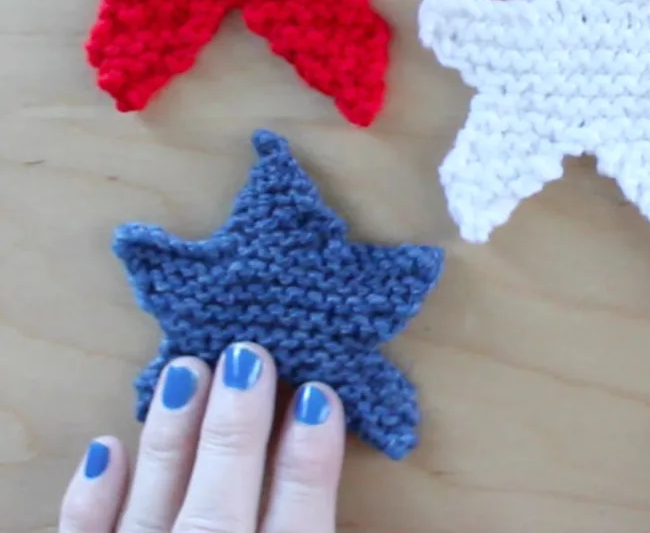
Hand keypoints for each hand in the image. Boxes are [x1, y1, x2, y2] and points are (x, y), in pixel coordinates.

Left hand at [59, 343, 345, 532]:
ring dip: (171, 439)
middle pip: (221, 507)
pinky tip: (105, 446)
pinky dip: (92, 498)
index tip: (319, 394)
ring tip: (185, 369)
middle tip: (248, 354)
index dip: (310, 460)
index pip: (298, 524)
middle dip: (235, 429)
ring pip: (153, 509)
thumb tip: (336, 448)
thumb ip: (323, 527)